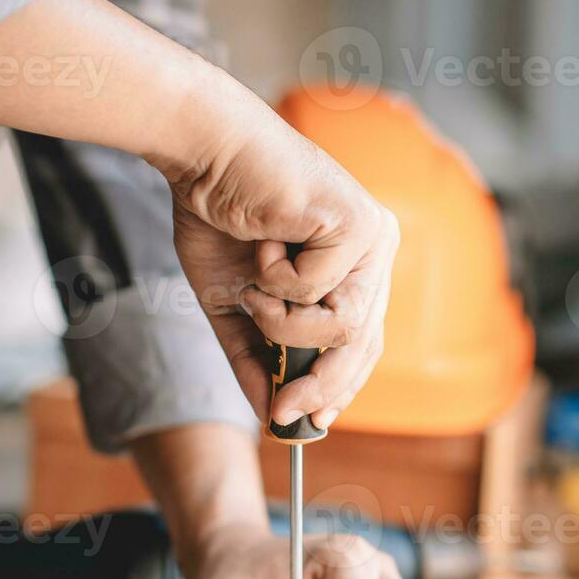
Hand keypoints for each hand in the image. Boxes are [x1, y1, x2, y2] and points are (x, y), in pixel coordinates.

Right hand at [154, 77, 397, 430]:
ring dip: (286, 324)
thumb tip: (270, 419)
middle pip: (365, 344)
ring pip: (344, 326)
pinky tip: (263, 244)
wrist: (203, 156)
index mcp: (358, 265)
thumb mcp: (235, 305)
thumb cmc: (219, 219)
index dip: (339, 386)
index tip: (308, 422)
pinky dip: (278, 281)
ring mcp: (372, 236)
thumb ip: (256, 357)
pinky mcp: (358, 224)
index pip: (365, 342)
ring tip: (254, 294)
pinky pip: (318, 290)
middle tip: (282, 411)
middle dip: (320, 385)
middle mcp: (375, 250)